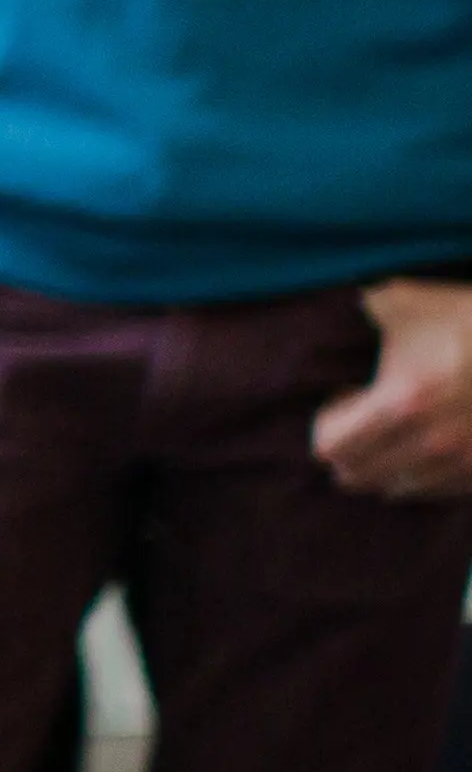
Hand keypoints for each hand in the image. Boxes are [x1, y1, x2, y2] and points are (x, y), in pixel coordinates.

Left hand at [316, 280, 471, 499]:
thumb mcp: (402, 299)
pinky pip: (434, 493)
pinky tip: (428, 437)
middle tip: (363, 414)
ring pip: (394, 489)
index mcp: (403, 401)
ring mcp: (463, 462)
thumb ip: (353, 299)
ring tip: (396, 426)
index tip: (346, 395)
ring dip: (383, 463)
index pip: (330, 448)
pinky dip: (419, 474)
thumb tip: (314, 278)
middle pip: (356, 475)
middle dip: (348, 447)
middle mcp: (432, 441)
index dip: (327, 422)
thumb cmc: (464, 318)